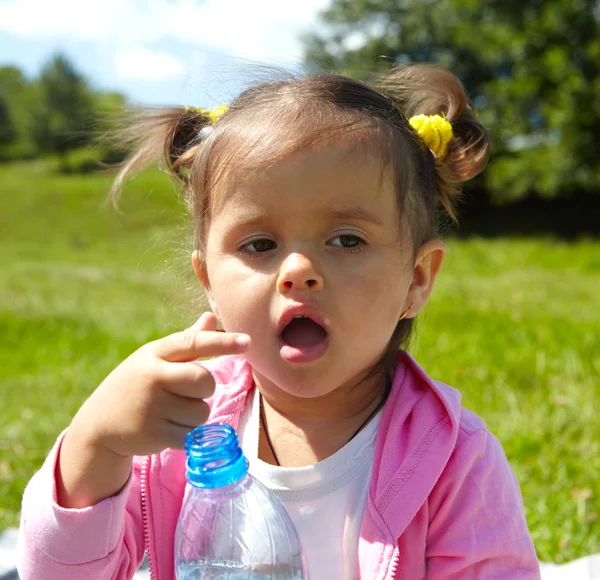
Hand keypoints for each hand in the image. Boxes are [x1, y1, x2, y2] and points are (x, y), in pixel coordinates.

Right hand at [71, 312, 249, 457]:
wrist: (100, 422)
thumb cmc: (138, 383)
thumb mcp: (156, 358)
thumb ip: (187, 342)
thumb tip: (211, 317)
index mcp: (155, 353)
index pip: (194, 343)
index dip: (223, 342)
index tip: (248, 341)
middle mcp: (152, 376)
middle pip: (205, 381)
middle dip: (204, 389)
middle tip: (186, 392)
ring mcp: (151, 406)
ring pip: (202, 412)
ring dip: (193, 415)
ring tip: (169, 412)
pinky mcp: (153, 434)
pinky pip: (191, 435)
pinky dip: (185, 434)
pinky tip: (164, 428)